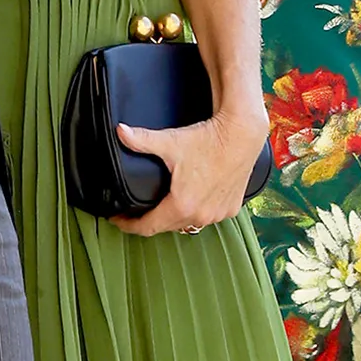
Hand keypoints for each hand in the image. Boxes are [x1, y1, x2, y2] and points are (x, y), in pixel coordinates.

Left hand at [110, 107, 268, 237]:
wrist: (243, 134)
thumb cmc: (209, 139)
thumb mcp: (170, 142)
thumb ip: (141, 140)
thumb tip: (121, 132)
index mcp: (182, 205)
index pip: (147, 227)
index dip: (128, 225)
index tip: (118, 220)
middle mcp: (201, 215)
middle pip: (166, 227)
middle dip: (150, 220)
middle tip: (135, 212)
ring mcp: (218, 214)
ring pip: (189, 223)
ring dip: (175, 217)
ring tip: (162, 207)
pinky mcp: (231, 208)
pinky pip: (208, 217)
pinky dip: (198, 211)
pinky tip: (192, 202)